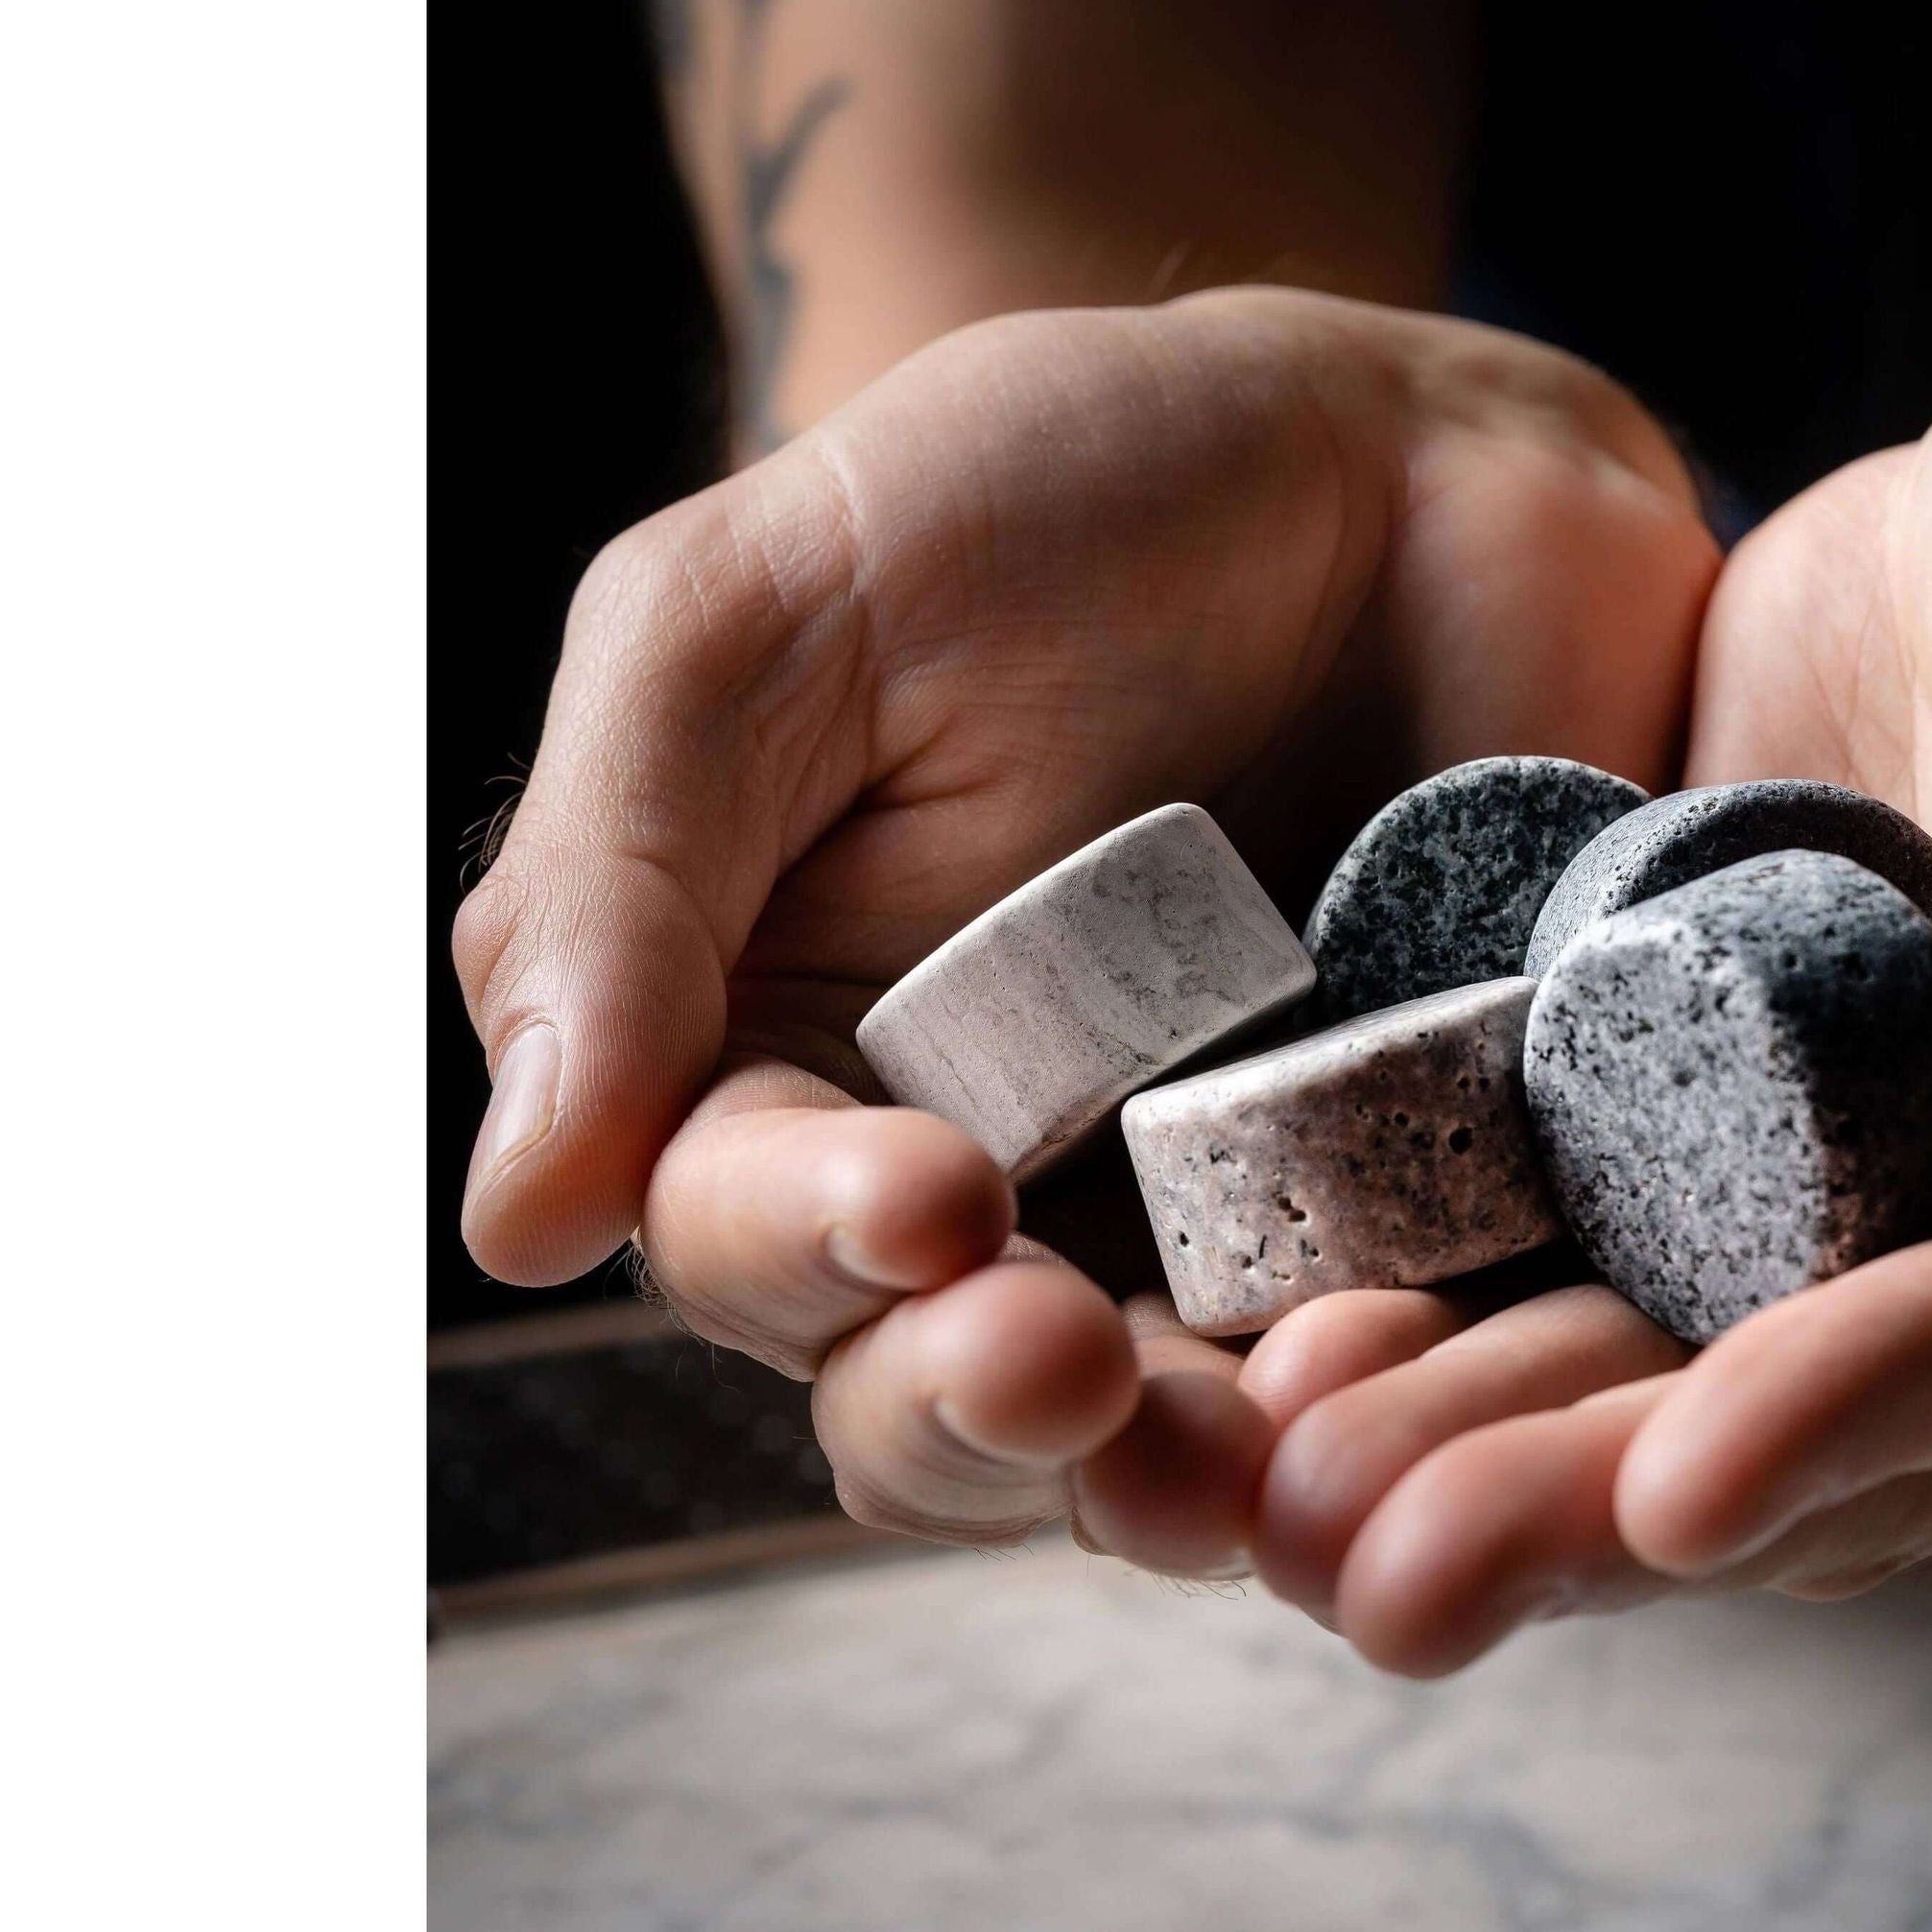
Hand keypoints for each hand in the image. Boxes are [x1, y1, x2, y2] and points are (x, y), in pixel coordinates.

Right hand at [450, 289, 1716, 1556]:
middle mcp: (971, 1196)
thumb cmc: (1037, 493)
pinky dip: (1383, 1425)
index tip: (920, 1199)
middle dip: (972, 1411)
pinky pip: (1383, 1392)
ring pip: (1143, 1453)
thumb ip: (614, 890)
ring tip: (1242, 1465)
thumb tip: (517, 1221)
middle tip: (1063, 1365)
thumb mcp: (755, 620)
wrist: (1390, 446)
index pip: (737, 1234)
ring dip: (1167, 1484)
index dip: (803, 1250)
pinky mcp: (1409, 1234)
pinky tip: (1414, 1389)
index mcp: (774, 1066)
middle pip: (918, 1407)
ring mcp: (1194, 1233)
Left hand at [1241, 299, 1931, 1672]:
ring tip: (1265, 1509)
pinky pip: (1523, 1228)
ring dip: (1462, 1443)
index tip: (1686, 1487)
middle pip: (1804, 1410)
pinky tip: (1241, 1343)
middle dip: (1589, 1499)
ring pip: (1637, 1355)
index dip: (1876, 1409)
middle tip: (1376, 1577)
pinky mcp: (1658, 1105)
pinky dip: (1402, 1286)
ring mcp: (1814, 1174)